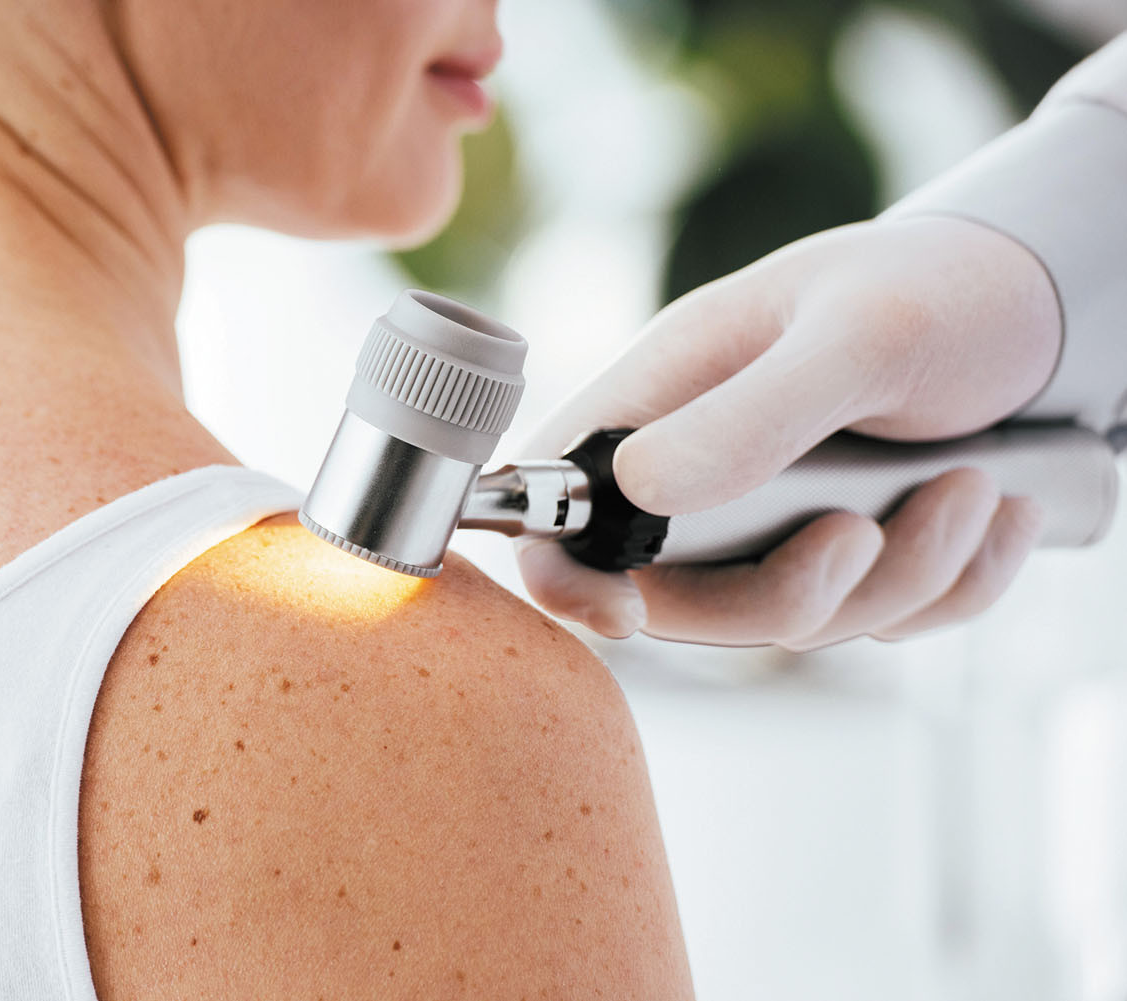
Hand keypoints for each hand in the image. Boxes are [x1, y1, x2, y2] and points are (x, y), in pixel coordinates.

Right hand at [512, 215, 1056, 648]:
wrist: (1048, 307)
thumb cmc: (940, 287)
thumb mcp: (858, 336)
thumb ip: (749, 414)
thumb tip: (632, 490)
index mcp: (667, 396)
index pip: (555, 493)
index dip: (558, 567)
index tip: (620, 613)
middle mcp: (705, 468)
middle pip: (680, 597)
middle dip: (790, 589)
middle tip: (867, 531)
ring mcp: (776, 520)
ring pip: (795, 619)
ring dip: (904, 575)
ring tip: (973, 487)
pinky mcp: (851, 553)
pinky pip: (882, 620)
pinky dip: (954, 585)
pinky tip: (999, 512)